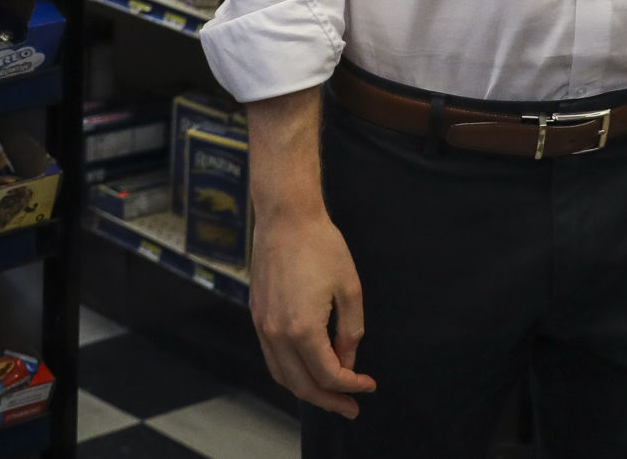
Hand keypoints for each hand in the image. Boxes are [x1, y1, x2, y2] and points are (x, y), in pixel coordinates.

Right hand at [250, 203, 375, 416]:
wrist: (286, 218)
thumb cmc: (323, 247)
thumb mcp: (350, 289)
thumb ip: (350, 331)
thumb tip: (346, 362)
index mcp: (303, 329)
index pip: (328, 374)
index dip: (351, 386)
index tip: (369, 386)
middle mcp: (277, 334)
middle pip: (302, 385)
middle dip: (329, 400)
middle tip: (352, 406)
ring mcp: (262, 327)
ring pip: (282, 376)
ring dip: (308, 390)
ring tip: (333, 395)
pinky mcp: (257, 317)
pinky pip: (272, 358)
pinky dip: (290, 372)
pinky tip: (309, 370)